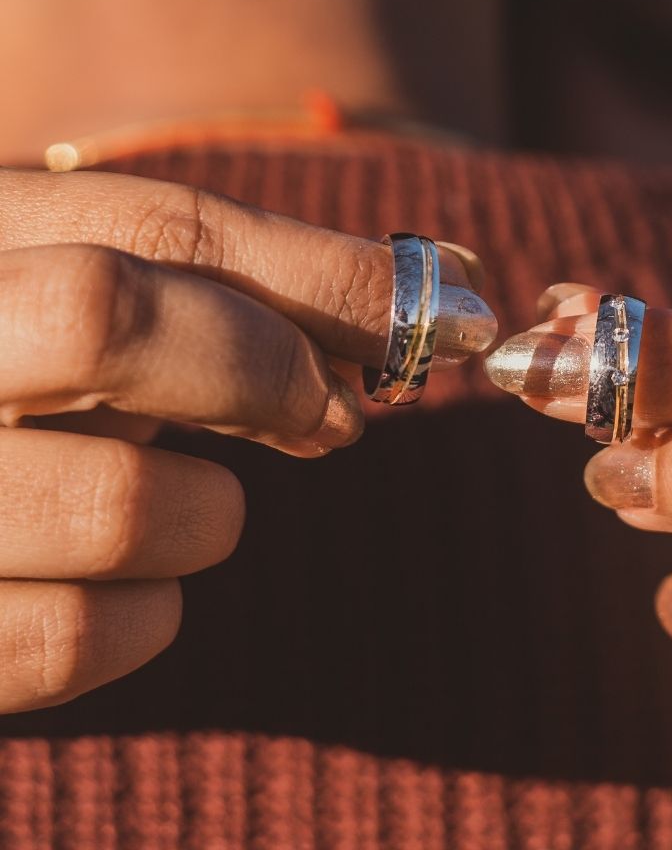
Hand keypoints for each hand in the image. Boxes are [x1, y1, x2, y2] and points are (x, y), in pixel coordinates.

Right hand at [0, 166, 494, 711]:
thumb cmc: (19, 396)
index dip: (320, 270)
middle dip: (264, 367)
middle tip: (338, 415)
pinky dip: (146, 614)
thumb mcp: (84, 311)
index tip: (439, 307)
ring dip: (205, 512)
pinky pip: (81, 637)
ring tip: (184, 506)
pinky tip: (122, 585)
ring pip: (123, 501)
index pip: (153, 225)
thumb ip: (218, 291)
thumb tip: (430, 292)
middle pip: (107, 314)